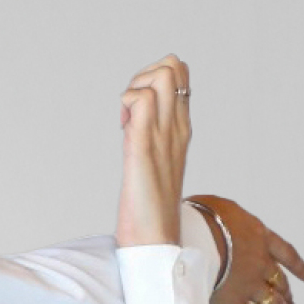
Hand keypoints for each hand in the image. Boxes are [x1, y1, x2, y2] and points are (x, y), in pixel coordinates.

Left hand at [117, 54, 190, 245]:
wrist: (155, 237)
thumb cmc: (151, 206)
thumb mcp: (155, 163)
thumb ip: (151, 138)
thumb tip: (136, 121)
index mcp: (181, 129)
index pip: (180, 76)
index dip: (153, 79)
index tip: (137, 109)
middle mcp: (176, 127)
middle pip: (173, 66)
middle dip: (143, 76)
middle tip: (130, 110)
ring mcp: (163, 135)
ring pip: (161, 76)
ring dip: (135, 88)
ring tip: (126, 120)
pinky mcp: (144, 147)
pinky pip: (141, 104)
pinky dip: (127, 105)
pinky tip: (122, 129)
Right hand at [185, 194, 303, 303]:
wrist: (194, 237)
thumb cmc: (199, 217)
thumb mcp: (216, 207)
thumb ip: (223, 219)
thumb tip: (213, 220)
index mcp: (259, 235)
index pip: (286, 253)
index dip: (298, 266)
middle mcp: (260, 261)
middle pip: (280, 281)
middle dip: (287, 293)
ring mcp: (249, 283)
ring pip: (272, 301)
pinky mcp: (234, 302)